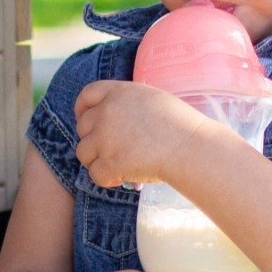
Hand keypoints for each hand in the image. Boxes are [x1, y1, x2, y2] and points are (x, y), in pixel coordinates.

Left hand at [73, 80, 205, 188]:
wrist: (190, 146)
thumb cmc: (180, 125)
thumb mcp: (151, 99)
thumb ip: (127, 103)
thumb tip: (116, 118)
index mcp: (117, 93)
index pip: (86, 96)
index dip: (82, 110)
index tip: (85, 120)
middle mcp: (106, 112)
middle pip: (83, 128)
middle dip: (94, 140)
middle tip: (112, 150)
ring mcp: (104, 138)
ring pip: (83, 153)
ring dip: (97, 161)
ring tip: (118, 165)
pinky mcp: (108, 163)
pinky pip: (95, 174)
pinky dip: (107, 179)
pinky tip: (122, 177)